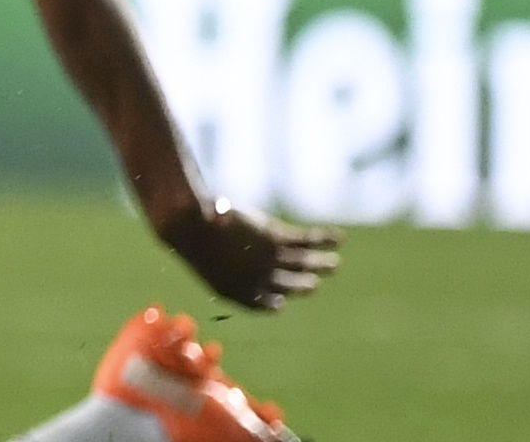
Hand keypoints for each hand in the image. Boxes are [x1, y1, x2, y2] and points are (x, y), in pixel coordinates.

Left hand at [154, 199, 338, 312]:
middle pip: (287, 285)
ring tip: (336, 263)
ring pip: (304, 263)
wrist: (189, 224)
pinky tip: (340, 237)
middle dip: (303, 285)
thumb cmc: (190, 236)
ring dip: (323, 263)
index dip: (273, 304)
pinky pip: (307, 241)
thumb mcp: (203, 253)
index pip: (260, 304)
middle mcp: (257, 281)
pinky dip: (325, 239)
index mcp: (234, 292)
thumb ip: (220, 260)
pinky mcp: (276, 240)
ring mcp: (269, 261)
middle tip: (313, 283)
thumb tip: (222, 255)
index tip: (282, 304)